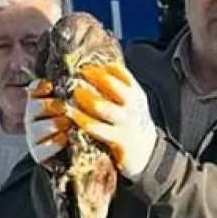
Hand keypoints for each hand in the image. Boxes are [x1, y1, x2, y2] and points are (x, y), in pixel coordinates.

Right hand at [24, 79, 70, 164]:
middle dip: (51, 106)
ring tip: (68, 124)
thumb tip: (92, 72)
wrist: (76, 153)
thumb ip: (76, 93)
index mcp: (40, 102)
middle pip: (35, 107)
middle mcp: (33, 118)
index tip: (51, 86)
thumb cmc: (77, 124)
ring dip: (54, 125)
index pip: (35, 90)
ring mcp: (34, 137)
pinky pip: (42, 149)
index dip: (41, 87)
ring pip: (38, 128)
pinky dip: (54, 143)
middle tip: (65, 107)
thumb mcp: (77, 105)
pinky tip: (65, 139)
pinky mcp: (38, 155)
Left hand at [68, 64, 156, 180]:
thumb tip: (92, 70)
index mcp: (135, 93)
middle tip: (78, 75)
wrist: (144, 150)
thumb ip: (116, 88)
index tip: (86, 67)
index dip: (101, 68)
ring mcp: (124, 123)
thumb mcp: (130, 102)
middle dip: (94, 78)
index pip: (119, 73)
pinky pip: (96, 127)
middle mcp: (131, 106)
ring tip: (73, 94)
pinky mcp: (116, 139)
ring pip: (103, 107)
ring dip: (86, 99)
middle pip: (113, 86)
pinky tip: (72, 115)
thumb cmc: (129, 121)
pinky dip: (83, 119)